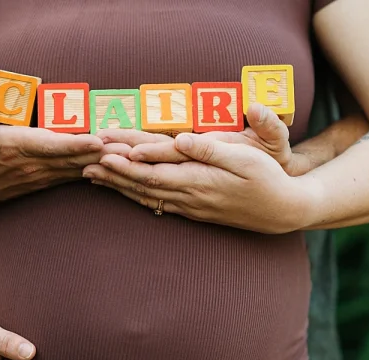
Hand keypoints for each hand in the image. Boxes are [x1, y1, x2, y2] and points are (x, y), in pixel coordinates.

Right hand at [0, 83, 122, 203]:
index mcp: (14, 147)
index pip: (49, 145)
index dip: (74, 144)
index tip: (96, 140)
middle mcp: (30, 164)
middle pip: (72, 158)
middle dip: (101, 154)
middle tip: (129, 148)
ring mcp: (39, 175)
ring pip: (76, 169)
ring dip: (103, 163)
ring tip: (130, 156)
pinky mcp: (43, 181)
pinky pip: (72, 176)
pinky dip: (93, 171)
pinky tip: (114, 167)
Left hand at [82, 133, 320, 233]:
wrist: (284, 211)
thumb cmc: (269, 179)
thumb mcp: (247, 158)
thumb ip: (212, 149)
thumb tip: (182, 139)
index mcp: (199, 181)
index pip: (154, 172)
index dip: (127, 164)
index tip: (103, 154)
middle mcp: (190, 197)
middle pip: (143, 187)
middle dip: (112, 176)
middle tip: (83, 166)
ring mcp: (191, 208)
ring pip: (147, 198)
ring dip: (119, 188)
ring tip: (94, 179)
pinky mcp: (194, 212)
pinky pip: (158, 206)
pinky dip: (137, 198)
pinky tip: (125, 194)